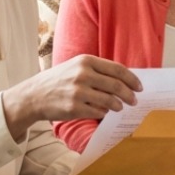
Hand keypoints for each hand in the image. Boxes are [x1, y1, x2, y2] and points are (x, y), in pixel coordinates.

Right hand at [4, 55, 140, 137]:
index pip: (117, 69)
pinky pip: (98, 112)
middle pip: (116, 85)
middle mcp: (82, 74)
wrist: (34, 95)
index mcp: (86, 61)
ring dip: (118, 105)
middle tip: (134, 100)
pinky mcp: (74, 108)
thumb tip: (123, 79)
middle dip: (129, 95)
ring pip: (109, 101)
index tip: (139, 87)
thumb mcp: (75, 66)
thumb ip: (97, 70)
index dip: (132, 79)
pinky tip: (104, 112)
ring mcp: (78, 92)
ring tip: (120, 107)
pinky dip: (104, 113)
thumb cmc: (58, 80)